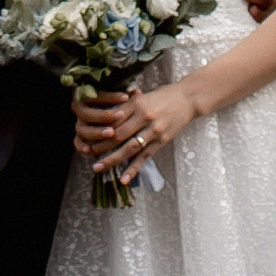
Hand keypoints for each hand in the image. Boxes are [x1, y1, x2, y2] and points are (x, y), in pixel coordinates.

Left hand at [75, 77, 198, 185]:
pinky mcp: (161, 142)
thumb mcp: (143, 96)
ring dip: (112, 159)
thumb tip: (106, 116)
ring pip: (129, 148)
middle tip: (88, 153)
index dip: (100, 128)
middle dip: (101, 145)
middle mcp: (145, 117)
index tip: (88, 135)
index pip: (114, 118)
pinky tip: (123, 179)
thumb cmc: (163, 96)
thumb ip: (126, 105)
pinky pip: (144, 157)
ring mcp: (154, 131)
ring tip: (98, 167)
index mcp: (137, 103)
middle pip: (118, 134)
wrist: (188, 99)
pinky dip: (133, 169)